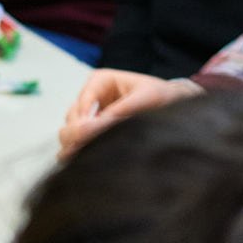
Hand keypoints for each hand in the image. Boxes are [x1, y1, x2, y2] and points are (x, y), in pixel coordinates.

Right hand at [59, 69, 201, 158]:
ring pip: (69, 132)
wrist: (172, 109)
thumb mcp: (146, 99)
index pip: (83, 102)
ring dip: (77, 145)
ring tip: (90, 156)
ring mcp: (89, 117)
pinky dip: (79, 153)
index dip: (84, 120)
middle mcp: (90, 98)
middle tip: (85, 149)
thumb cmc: (161, 97)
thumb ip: (120, 111)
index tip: (90, 135)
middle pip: (71, 118)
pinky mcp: (92, 133)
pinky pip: (76, 144)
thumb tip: (94, 126)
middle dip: (76, 134)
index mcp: (99, 81)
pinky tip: (89, 160)